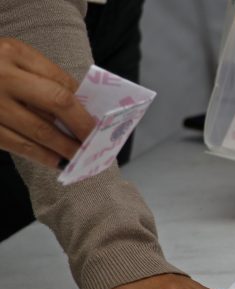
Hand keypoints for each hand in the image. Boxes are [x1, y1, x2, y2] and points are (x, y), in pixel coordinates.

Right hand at [0, 38, 94, 167]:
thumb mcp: (14, 59)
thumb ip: (45, 77)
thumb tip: (82, 106)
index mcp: (14, 53)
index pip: (61, 81)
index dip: (83, 104)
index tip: (99, 122)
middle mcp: (2, 76)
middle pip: (56, 103)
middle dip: (82, 126)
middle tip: (96, 142)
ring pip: (37, 130)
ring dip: (65, 148)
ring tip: (81, 157)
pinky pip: (16, 145)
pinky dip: (40, 156)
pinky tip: (55, 162)